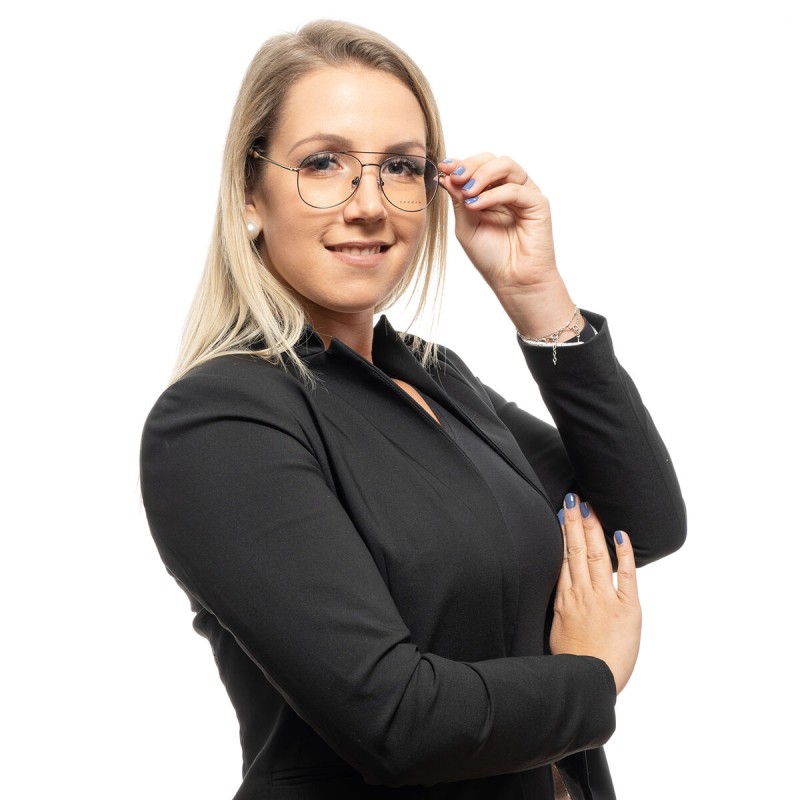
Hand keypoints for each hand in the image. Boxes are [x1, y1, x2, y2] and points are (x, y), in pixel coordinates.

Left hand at [438, 154, 576, 338]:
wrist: (513, 282)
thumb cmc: (491, 257)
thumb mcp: (466, 226)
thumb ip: (459, 200)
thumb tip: (447, 175)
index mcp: (491, 193)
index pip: (477, 167)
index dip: (460, 164)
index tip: (443, 167)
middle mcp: (508, 190)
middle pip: (492, 159)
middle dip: (471, 165)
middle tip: (455, 177)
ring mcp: (524, 195)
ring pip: (506, 165)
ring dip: (482, 173)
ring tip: (467, 190)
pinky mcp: (538, 204)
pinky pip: (515, 189)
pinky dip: (494, 194)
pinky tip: (477, 204)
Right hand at [549, 494, 641, 693]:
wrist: (588, 681)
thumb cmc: (573, 660)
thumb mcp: (558, 628)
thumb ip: (563, 604)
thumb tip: (565, 587)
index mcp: (565, 599)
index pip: (563, 557)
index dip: (563, 533)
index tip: (561, 513)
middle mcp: (582, 593)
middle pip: (577, 550)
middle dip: (575, 522)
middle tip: (574, 499)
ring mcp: (604, 599)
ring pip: (596, 556)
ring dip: (593, 529)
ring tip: (589, 508)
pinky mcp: (627, 608)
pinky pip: (626, 576)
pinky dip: (624, 554)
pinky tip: (621, 535)